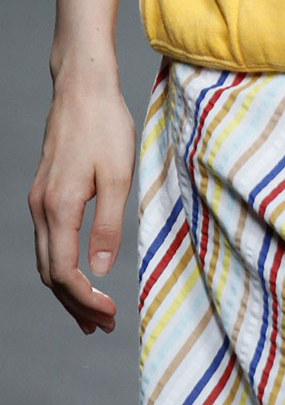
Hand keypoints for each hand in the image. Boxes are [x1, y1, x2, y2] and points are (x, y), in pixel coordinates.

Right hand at [28, 65, 135, 334]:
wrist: (82, 86)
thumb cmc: (105, 125)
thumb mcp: (118, 175)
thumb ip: (107, 226)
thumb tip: (98, 271)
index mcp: (58, 208)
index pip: (63, 274)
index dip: (84, 301)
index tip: (109, 315)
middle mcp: (41, 208)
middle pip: (50, 274)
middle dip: (75, 305)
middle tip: (103, 325)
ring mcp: (39, 199)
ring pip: (46, 258)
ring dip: (68, 288)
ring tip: (93, 311)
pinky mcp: (44, 190)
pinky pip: (48, 240)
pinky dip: (62, 264)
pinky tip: (79, 270)